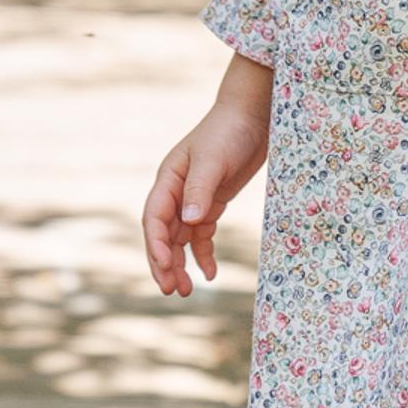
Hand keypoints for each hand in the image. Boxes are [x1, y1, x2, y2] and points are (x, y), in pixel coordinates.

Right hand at [142, 91, 271, 298]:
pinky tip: (210, 273)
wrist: (253, 116)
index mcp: (168, 180)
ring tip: (186, 291)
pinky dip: (203, 254)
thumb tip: (188, 221)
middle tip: (173, 290)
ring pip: (180, 240)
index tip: (165, 266)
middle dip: (164, 263)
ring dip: (181, 264)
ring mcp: (193, 199)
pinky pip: (202, 236)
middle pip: (163, 234)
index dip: (156, 244)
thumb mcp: (213, 160)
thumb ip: (200, 190)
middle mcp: (176, 193)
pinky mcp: (212, 204)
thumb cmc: (228, 133)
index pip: (154, 218)